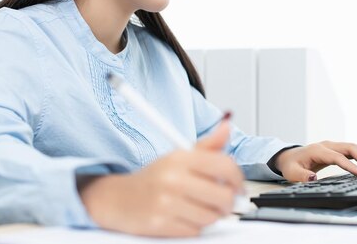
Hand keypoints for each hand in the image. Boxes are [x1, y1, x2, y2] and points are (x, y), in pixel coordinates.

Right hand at [78, 120, 243, 236]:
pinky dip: (194, 227)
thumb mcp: (178, 156)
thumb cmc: (154, 178)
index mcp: (180, 158)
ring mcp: (166, 202)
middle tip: (223, 202)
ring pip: (212, 217)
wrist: (118, 199)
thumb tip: (227, 126)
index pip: (224, 165)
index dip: (238, 179)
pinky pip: (195, 231)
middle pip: (223, 196)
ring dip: (210, 216)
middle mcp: (173, 178)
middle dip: (227, 202)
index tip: (238, 186)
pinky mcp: (161, 224)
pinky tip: (184, 217)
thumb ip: (207, 145)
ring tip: (198, 207)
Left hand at [274, 141, 356, 181]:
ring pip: (353, 148)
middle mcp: (327, 145)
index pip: (338, 157)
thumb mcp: (292, 172)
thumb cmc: (291, 165)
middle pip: (350, 148)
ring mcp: (332, 146)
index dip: (350, 165)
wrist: (289, 157)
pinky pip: (352, 151)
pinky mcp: (336, 150)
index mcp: (317, 150)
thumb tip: (313, 177)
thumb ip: (301, 176)